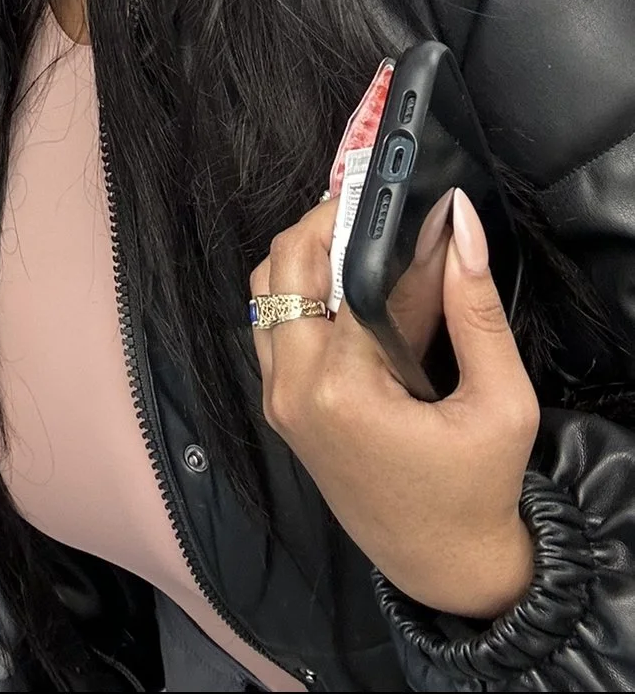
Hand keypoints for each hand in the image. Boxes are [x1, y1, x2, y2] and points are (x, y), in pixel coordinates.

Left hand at [249, 190, 538, 617]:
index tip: (412, 203)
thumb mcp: (501, 402)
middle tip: (376, 207)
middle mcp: (293, 388)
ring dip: (307, 254)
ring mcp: (278, 397)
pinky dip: (299, 291)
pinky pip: (270, 323)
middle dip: (327, 222)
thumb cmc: (476, 489)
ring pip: (266, 289)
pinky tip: (347, 287)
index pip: (350, 276)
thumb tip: (458, 223)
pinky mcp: (279, 404)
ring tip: (364, 242)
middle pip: (285, 265)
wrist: (441, 564)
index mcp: (342, 389)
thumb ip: (475, 308)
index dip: (384, 231)